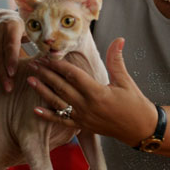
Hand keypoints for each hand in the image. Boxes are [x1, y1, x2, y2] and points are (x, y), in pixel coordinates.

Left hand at [28, 38, 157, 146]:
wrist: (140, 129)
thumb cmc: (135, 104)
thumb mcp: (125, 80)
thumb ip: (116, 60)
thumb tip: (118, 39)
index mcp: (97, 92)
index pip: (73, 75)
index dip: (58, 65)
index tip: (47, 56)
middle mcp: (87, 106)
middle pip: (61, 87)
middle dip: (46, 74)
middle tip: (33, 64)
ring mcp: (83, 117)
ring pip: (57, 103)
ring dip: (42, 91)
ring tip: (29, 80)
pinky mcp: (83, 126)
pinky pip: (62, 121)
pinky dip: (48, 116)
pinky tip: (35, 110)